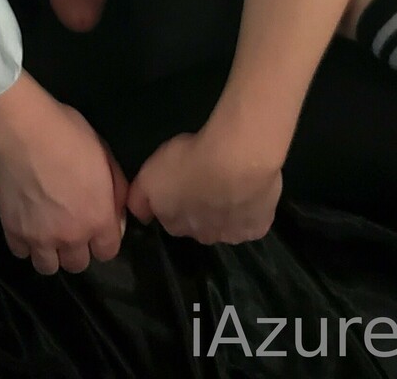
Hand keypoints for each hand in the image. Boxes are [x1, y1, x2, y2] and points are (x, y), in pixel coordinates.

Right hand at [0, 85, 128, 274]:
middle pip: (77, 264)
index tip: (95, 223)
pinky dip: (24, 242)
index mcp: (97, 218)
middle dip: (76, 247)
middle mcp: (70, 237)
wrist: (20, 128)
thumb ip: (116, 188)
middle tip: (69, 223)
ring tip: (46, 229)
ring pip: (48, 267)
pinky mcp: (12, 231)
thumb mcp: (104, 152)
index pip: (107, 252)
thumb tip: (116, 213)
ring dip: (50, 252)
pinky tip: (25, 222)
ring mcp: (38, 238)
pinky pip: (21, 252)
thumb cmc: (66, 133)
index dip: (103, 238)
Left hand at [127, 126, 282, 245]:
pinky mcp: (258, 228)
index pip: (171, 219)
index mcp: (176, 224)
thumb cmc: (190, 162)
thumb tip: (140, 216)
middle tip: (206, 180)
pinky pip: (253, 221)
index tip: (180, 183)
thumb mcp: (150, 174)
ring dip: (225, 210)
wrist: (236, 159)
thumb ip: (139, 198)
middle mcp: (202, 237)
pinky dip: (251, 209)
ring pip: (226, 225)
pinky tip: (250, 189)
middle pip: (198, 225)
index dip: (175, 201)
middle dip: (200, 209)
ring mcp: (232, 236)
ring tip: (230, 181)